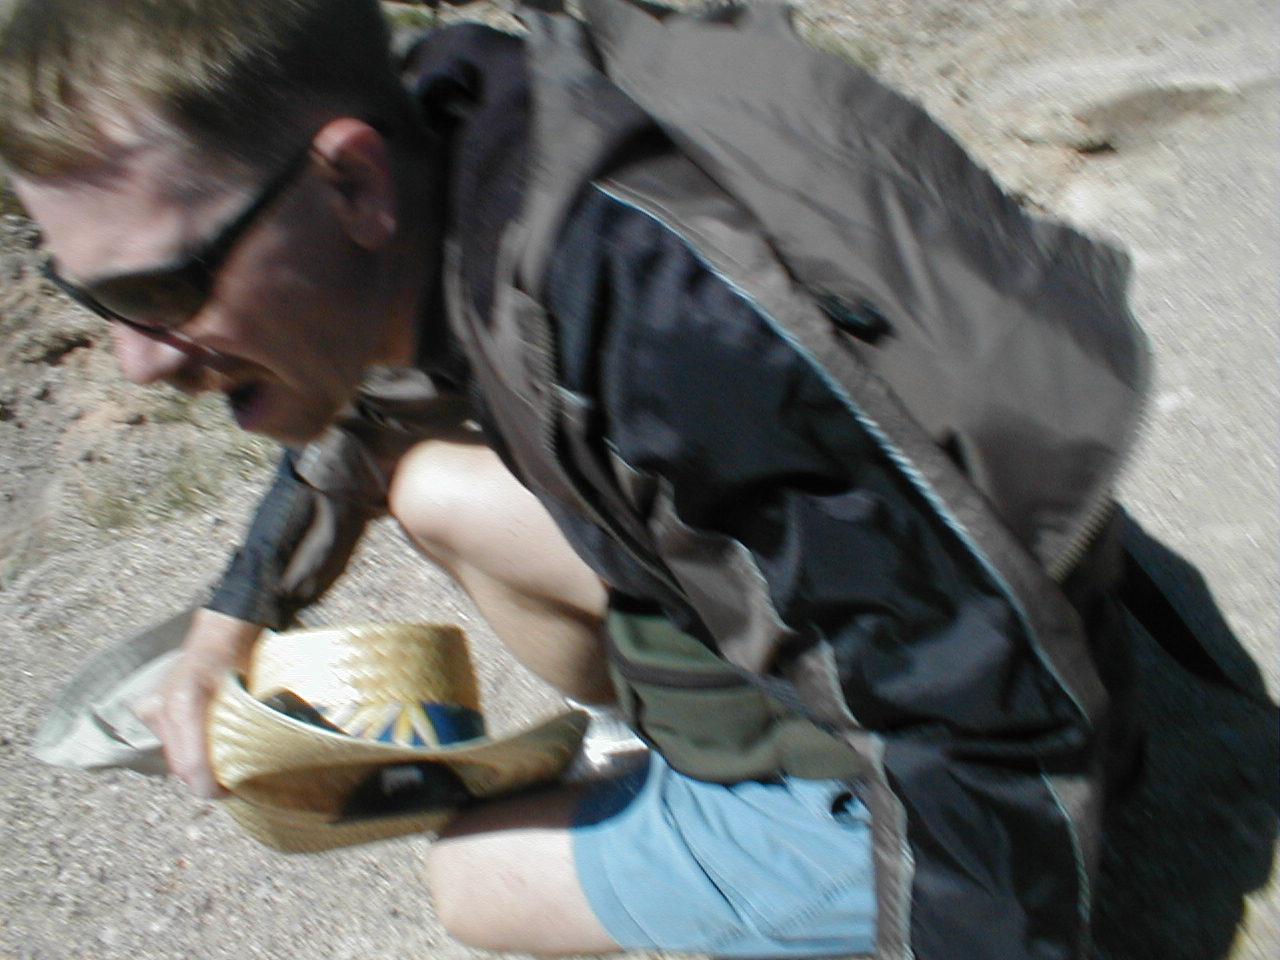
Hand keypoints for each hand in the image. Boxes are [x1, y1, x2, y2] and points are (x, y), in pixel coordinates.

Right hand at [134, 609, 261, 796]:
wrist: (223, 629)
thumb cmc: (243, 656)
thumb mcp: (251, 693)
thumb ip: (244, 730)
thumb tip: (250, 769)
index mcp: (185, 704)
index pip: (190, 764)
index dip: (209, 786)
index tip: (228, 792)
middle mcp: (162, 708)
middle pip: (180, 765)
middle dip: (205, 778)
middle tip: (232, 780)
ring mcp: (153, 708)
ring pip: (174, 755)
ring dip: (197, 762)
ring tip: (223, 761)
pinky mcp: (151, 708)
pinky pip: (170, 741)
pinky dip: (188, 747)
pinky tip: (208, 740)